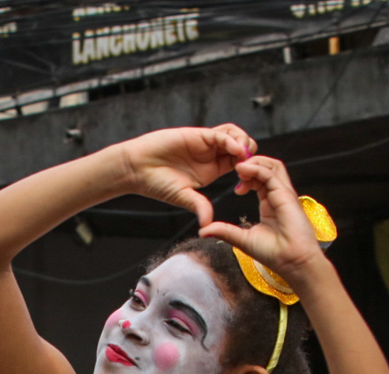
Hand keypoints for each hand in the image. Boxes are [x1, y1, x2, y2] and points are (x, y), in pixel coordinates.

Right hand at [117, 125, 255, 225]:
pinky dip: (232, 140)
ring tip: (244, 157)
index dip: (248, 172)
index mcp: (212, 171)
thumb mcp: (182, 197)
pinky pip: (222, 134)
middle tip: (249, 169)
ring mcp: (206, 144)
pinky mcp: (199, 134)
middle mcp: (211, 156)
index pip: (239, 165)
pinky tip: (234, 150)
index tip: (246, 183)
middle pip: (243, 148)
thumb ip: (199, 206)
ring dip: (244, 144)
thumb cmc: (156, 183)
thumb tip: (208, 225)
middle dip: (251, 156)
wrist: (137, 168)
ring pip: (236, 137)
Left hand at [199, 156, 328, 284]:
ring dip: (253, 162)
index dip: (247, 176)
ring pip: (272, 166)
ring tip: (238, 168)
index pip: (260, 179)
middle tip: (234, 170)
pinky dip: (256, 168)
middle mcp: (278, 196)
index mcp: (270, 203)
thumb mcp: (242, 239)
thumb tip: (203, 231)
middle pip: (267, 167)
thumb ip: (224, 231)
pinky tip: (242, 170)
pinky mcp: (286, 195)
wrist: (292, 263)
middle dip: (250, 163)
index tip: (235, 186)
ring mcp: (283, 194)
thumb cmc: (274, 254)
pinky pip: (271, 174)